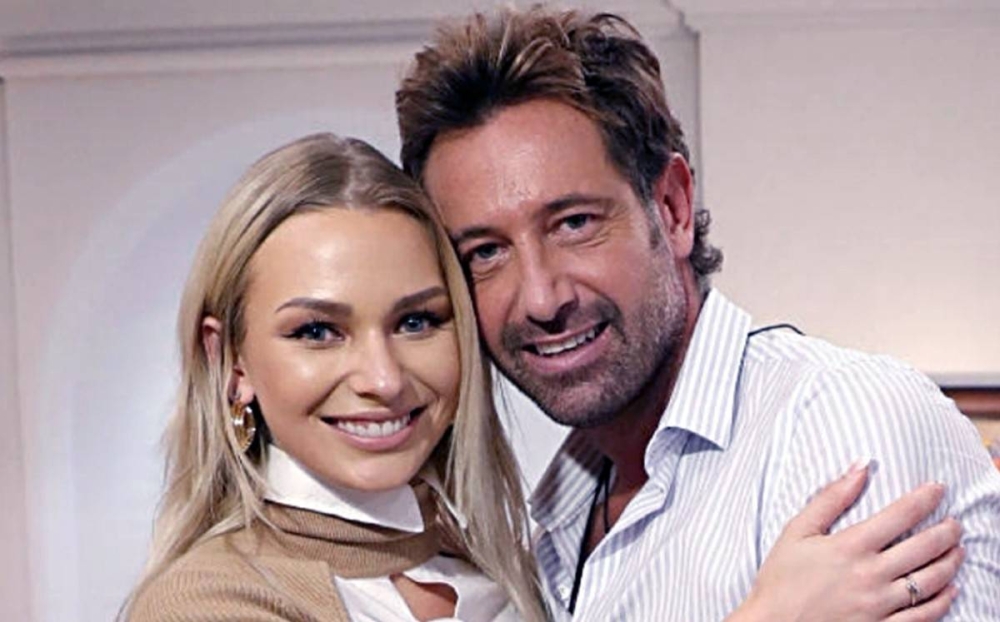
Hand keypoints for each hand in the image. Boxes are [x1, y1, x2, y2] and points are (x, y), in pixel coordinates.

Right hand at [729, 463, 961, 621]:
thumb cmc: (781, 577)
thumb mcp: (798, 530)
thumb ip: (830, 498)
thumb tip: (860, 467)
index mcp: (851, 546)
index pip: (900, 515)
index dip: (924, 499)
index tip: (938, 489)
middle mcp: (871, 574)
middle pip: (924, 547)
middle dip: (947, 530)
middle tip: (955, 522)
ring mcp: (880, 604)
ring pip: (931, 580)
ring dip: (951, 562)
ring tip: (958, 549)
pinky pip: (924, 615)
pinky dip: (943, 601)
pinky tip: (951, 589)